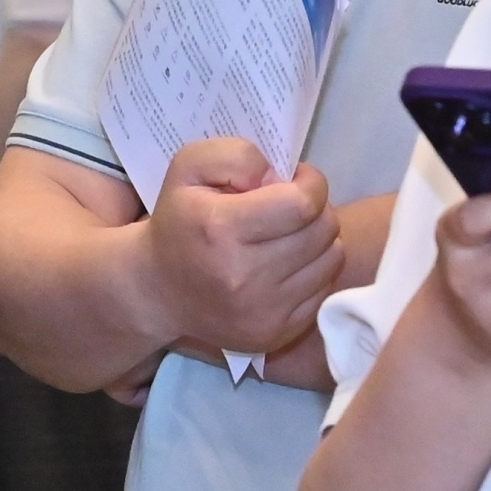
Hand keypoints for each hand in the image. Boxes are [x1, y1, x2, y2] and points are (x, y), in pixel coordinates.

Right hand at [146, 138, 342, 359]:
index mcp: (221, 229)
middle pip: (322, 230)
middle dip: (315, 209)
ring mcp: (262, 312)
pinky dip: (313, 271)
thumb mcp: (189, 167)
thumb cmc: (180, 221)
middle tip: (291, 207)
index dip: (310, 182)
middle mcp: (244, 276)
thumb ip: (235, 156)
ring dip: (318, 240)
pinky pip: (324, 290)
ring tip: (289, 235)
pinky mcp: (276, 335)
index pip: (302, 203)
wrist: (159, 291)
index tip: (295, 180)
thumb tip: (279, 177)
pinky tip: (286, 264)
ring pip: (331, 259)